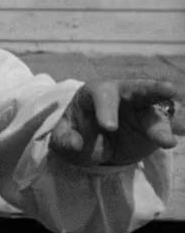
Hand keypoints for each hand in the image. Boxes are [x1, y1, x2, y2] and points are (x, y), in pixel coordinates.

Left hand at [49, 79, 182, 165]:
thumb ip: (64, 140)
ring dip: (163, 124)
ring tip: (166, 142)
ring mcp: (141, 109)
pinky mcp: (154, 125)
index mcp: (95, 92)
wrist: (93, 144)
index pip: (102, 94)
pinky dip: (170, 133)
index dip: (106, 109)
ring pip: (156, 111)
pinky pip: (165, 127)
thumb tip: (75, 144)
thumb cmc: (76, 133)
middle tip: (169, 90)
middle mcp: (122, 95)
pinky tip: (170, 142)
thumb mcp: (62, 138)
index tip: (108, 127)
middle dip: (152, 88)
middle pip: (137, 88)